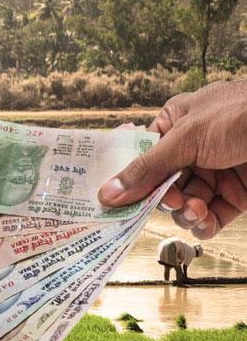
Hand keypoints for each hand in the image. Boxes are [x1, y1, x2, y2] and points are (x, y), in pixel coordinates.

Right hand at [98, 80, 246, 238]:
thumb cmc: (244, 115)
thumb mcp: (187, 137)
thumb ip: (146, 168)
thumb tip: (106, 192)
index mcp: (177, 122)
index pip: (141, 154)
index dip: (130, 177)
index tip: (117, 197)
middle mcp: (194, 149)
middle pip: (160, 184)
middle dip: (163, 198)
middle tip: (174, 199)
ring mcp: (216, 172)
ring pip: (184, 204)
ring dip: (186, 212)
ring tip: (197, 208)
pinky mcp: (237, 195)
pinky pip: (210, 217)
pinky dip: (204, 224)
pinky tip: (205, 221)